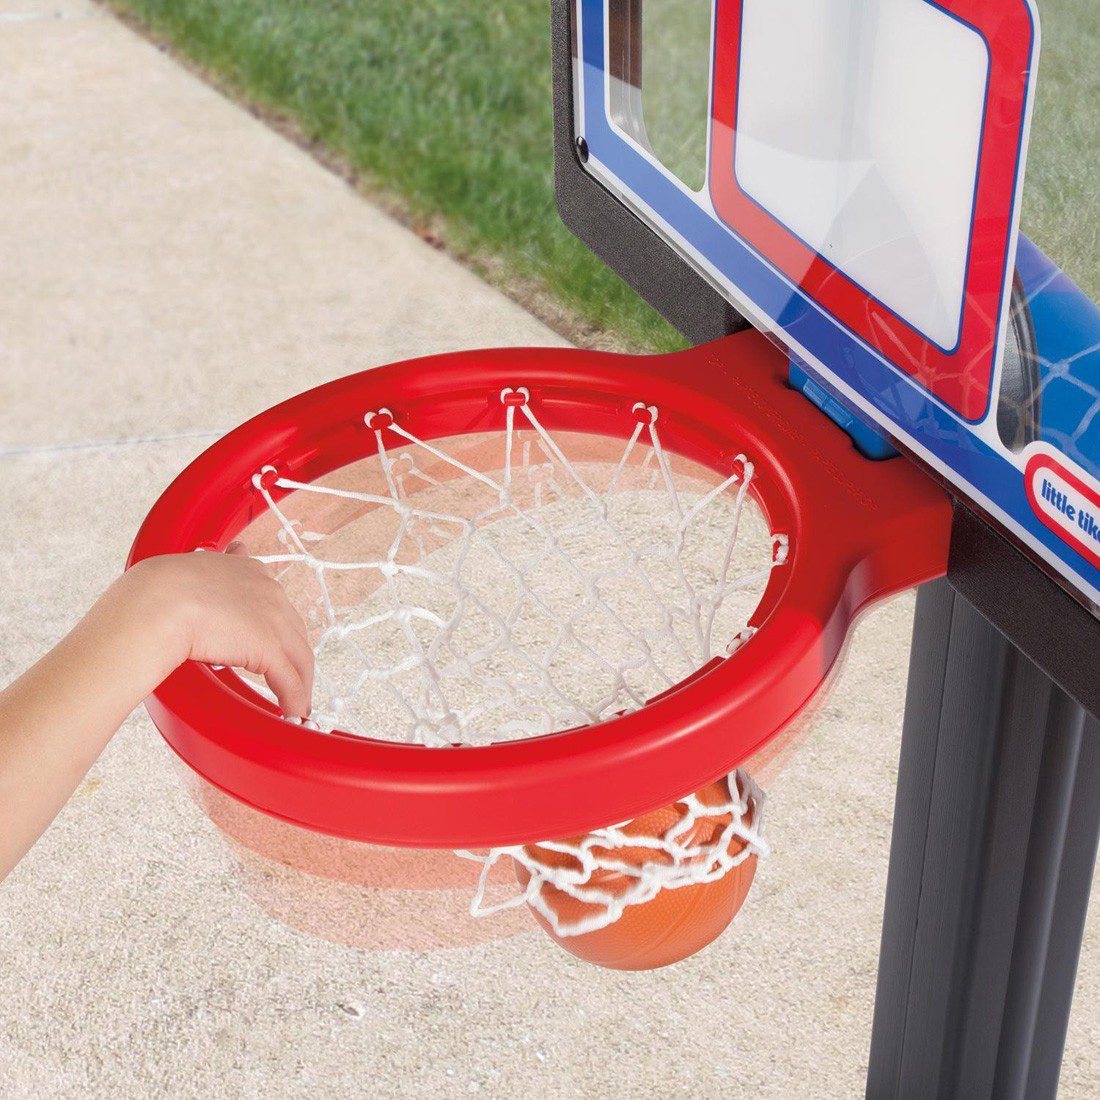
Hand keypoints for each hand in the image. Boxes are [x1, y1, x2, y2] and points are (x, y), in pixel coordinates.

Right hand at [119, 544, 313, 717]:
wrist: (156, 603)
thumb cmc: (159, 592)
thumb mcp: (191, 574)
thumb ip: (209, 580)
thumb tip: (212, 566)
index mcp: (252, 572)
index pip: (276, 605)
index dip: (278, 629)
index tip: (275, 645)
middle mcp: (270, 592)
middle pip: (294, 632)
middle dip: (293, 659)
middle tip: (289, 679)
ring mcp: (273, 621)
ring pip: (300, 658)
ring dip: (301, 684)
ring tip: (296, 704)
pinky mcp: (269, 649)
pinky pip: (290, 682)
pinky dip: (294, 701)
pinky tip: (292, 714)